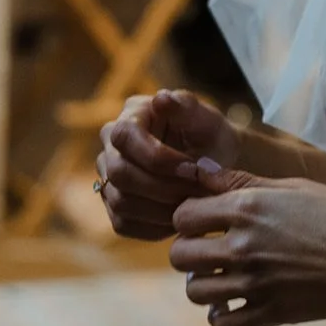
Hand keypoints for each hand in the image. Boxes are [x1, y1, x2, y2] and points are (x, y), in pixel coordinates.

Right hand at [97, 90, 240, 240]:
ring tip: (194, 206)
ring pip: (120, 201)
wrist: (217, 169)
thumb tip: (161, 99)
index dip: (157, 157)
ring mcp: (109, 177)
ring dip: (162, 209)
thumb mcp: (209, 121)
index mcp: (131, 115)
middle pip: (120, 173)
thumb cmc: (212, 139)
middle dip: (162, 187)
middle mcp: (111, 146)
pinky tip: (182, 218)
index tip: (193, 169)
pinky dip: (155, 226)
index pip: (125, 136)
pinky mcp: (114, 206)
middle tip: (197, 193)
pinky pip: (124, 224)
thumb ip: (188, 108)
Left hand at [170, 163, 325, 325]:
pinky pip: (222, 323)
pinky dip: (220, 316)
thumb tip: (201, 171)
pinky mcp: (270, 313)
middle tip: (210, 249)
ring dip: (202, 283)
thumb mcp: (294, 186)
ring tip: (221, 276)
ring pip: (195, 292)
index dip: (190, 217)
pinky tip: (233, 304)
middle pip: (180, 255)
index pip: (183, 216)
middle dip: (190, 250)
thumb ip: (242, 181)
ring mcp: (254, 283)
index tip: (205, 220)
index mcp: (247, 208)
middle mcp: (243, 246)